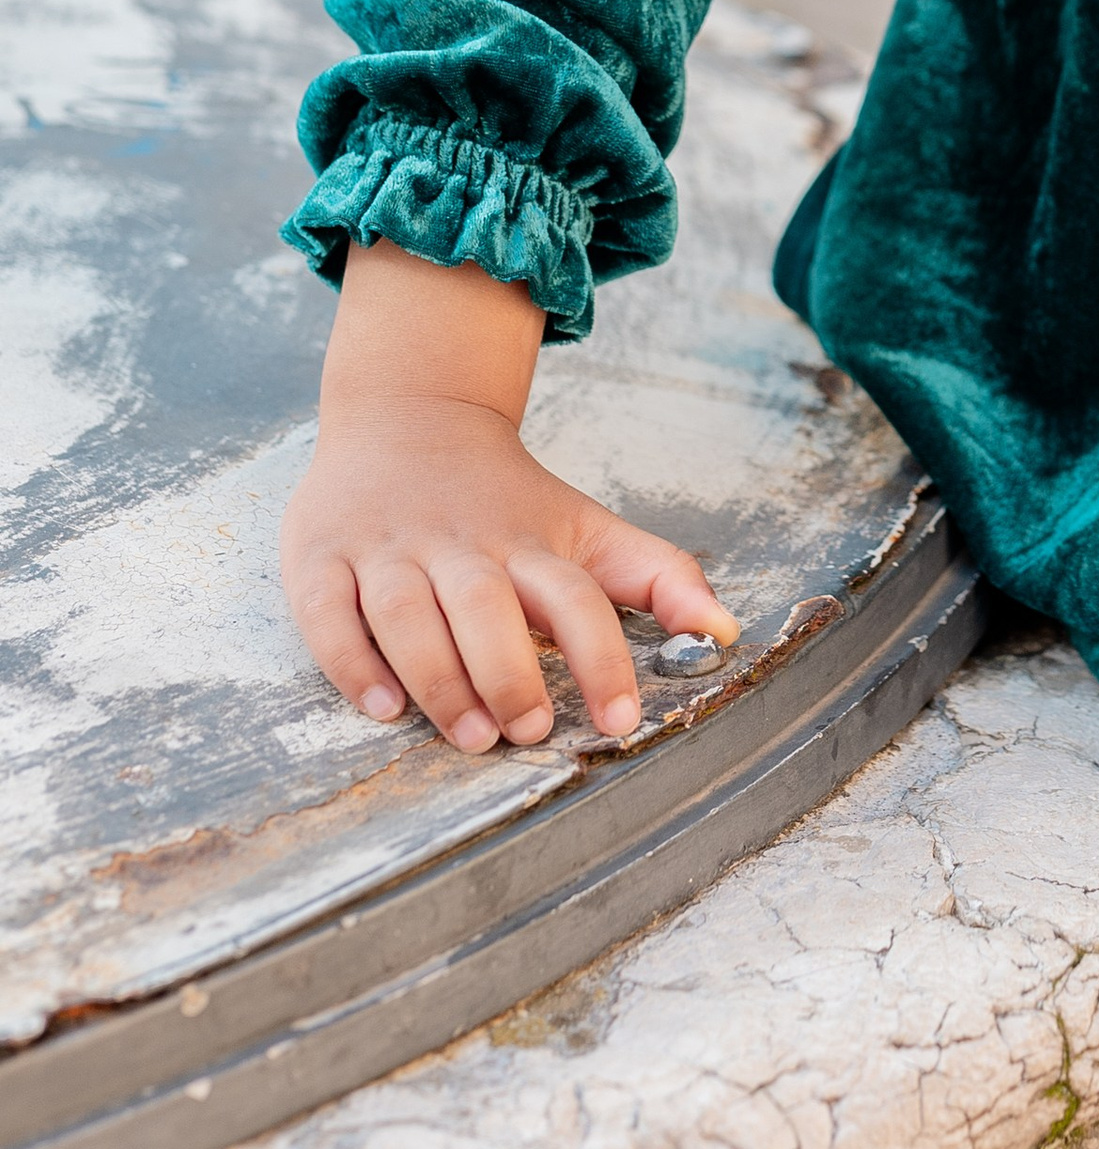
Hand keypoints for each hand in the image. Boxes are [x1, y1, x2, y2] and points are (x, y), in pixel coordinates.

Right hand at [280, 242, 736, 752]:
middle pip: (486, 608)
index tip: (622, 717)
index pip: (576, 597)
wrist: (408, 413)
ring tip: (470, 735)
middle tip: (529, 730)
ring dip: (439, 680)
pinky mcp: (322, 556)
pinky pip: (330, 613)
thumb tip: (726, 633)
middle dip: (509, 674)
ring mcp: (388, 549)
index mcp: (528, 542)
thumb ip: (658, 577)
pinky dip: (353, 661)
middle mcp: (459, 545)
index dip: (602, 657)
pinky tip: (384, 706)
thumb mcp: (587, 527)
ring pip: (408, 615)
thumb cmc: (506, 496)